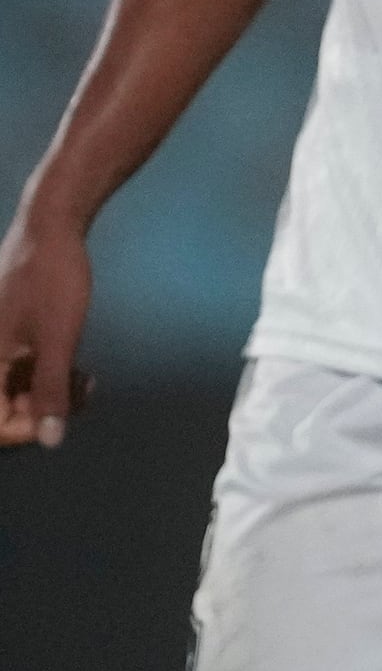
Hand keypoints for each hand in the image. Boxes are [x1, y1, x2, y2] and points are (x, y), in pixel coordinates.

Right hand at [0, 201, 88, 449]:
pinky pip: (24, 372)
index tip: (57, 420)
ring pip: (18, 392)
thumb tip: (49, 442)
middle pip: (6, 409)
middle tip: (81, 395)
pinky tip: (81, 375)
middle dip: (46, 411)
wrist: (50, 229)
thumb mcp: (57, 341)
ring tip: (85, 383)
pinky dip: (52, 377)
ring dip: (53, 395)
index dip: (24, 431)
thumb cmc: (51, 280)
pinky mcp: (9, 338)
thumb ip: (50, 391)